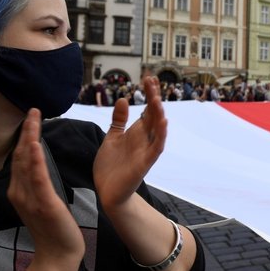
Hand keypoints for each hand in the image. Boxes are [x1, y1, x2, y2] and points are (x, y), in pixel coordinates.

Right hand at [8, 109, 84, 269]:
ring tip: (34, 119)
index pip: (20, 157)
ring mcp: (29, 198)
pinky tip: (34, 145)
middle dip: (27, 131)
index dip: (25, 136)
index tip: (31, 117)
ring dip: (29, 139)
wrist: (58, 255)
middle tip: (34, 110)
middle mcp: (19, 192)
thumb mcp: (40, 201)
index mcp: (19, 190)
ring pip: (26, 163)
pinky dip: (34, 161)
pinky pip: (37, 179)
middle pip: (20, 155)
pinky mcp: (43, 204)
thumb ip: (35, 183)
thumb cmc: (52, 228)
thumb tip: (36, 164)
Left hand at [93, 76, 166, 208]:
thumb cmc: (111, 167)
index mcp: (136, 132)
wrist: (107, 192)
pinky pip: (157, 147)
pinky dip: (161, 134)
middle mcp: (144, 139)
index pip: (146, 109)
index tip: (148, 78)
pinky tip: (162, 121)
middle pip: (153, 114)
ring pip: (157, 128)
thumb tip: (123, 99)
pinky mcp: (145, 163)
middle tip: (151, 80)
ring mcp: (146, 150)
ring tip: (156, 97)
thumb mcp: (111, 138)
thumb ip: (118, 120)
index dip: (148, 94)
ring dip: (158, 113)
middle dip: (153, 97)